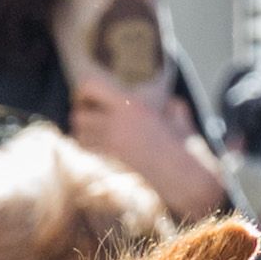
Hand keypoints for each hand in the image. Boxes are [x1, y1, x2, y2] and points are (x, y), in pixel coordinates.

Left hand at [65, 71, 227, 223]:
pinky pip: (88, 150)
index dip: (85, 90)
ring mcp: (112, 143)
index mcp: (130, 103)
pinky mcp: (112, 161)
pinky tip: (102, 146)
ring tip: (96, 131)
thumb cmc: (183, 141)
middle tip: (92, 115)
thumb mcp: (176, 111)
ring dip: (83, 132)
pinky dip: (90, 147)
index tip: (93, 95)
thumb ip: (166, 102)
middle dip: (81, 114)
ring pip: (79, 135)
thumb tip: (166, 101)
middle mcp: (116, 122)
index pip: (89, 87)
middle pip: (77, 115)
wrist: (182, 173)